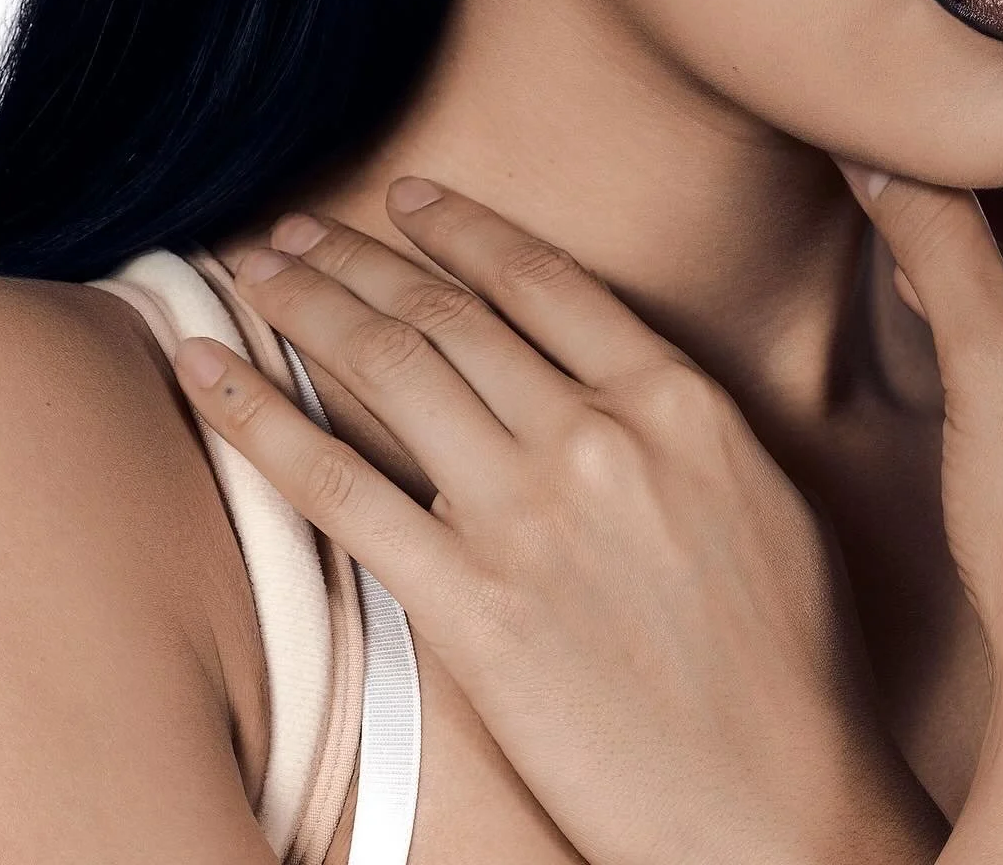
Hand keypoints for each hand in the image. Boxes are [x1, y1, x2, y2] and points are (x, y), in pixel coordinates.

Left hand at [173, 193, 946, 864]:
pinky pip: (344, 490)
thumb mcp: (758, 491)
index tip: (410, 198)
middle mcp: (597, 434)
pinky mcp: (471, 606)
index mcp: (676, 399)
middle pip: (451, 312)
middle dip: (362, 256)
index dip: (464, 228)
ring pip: (393, 368)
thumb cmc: (790, 660)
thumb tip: (602, 373)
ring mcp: (528, 516)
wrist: (775, 804)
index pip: (542, 278)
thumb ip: (675, 415)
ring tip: (258, 267)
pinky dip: (264, 420)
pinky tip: (212, 373)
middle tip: (300, 226)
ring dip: (310, 303)